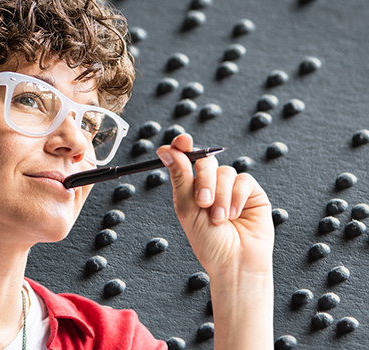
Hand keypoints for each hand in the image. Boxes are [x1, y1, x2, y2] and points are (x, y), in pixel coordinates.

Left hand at [158, 134, 272, 276]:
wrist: (235, 261)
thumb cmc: (209, 242)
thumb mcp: (186, 208)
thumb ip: (180, 177)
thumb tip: (166, 149)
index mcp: (190, 188)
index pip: (185, 159)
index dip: (182, 146)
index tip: (182, 140)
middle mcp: (210, 185)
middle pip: (205, 162)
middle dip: (203, 181)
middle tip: (203, 203)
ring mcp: (232, 188)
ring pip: (225, 172)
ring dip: (221, 196)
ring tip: (220, 218)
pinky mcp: (252, 193)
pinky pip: (244, 180)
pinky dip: (237, 197)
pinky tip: (236, 215)